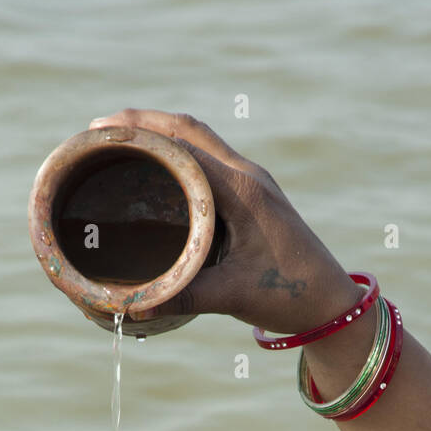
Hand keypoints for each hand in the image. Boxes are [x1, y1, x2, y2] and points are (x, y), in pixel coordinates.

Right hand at [88, 108, 361, 333]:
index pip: (184, 143)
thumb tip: (131, 307)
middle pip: (188, 129)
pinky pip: (210, 161)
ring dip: (162, 134)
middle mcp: (248, 176)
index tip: (100, 129)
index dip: (139, 131)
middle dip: (144, 123)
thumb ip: (182, 297)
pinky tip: (158, 170)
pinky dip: (179, 156)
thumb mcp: (231, 297)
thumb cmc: (288, 296)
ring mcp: (253, 183)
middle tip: (99, 127)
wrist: (331, 304)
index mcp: (243, 190)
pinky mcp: (255, 196)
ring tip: (120, 142)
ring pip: (201, 141)